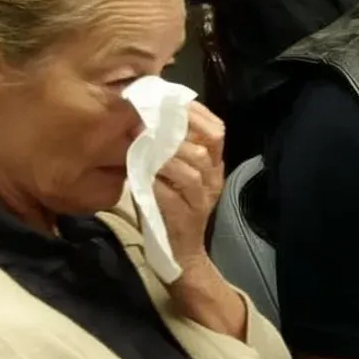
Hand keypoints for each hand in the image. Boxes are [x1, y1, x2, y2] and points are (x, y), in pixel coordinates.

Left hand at [153, 101, 225, 272]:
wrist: (182, 254)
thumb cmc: (174, 210)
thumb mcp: (178, 177)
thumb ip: (172, 151)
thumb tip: (147, 119)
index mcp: (214, 167)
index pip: (217, 131)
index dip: (196, 115)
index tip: (171, 104)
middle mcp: (213, 181)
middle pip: (205, 147)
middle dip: (176, 133)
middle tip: (149, 124)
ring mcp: (201, 201)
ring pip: (191, 170)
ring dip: (164, 157)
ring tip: (143, 148)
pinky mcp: (185, 219)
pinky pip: (171, 195)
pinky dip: (155, 183)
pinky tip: (141, 175)